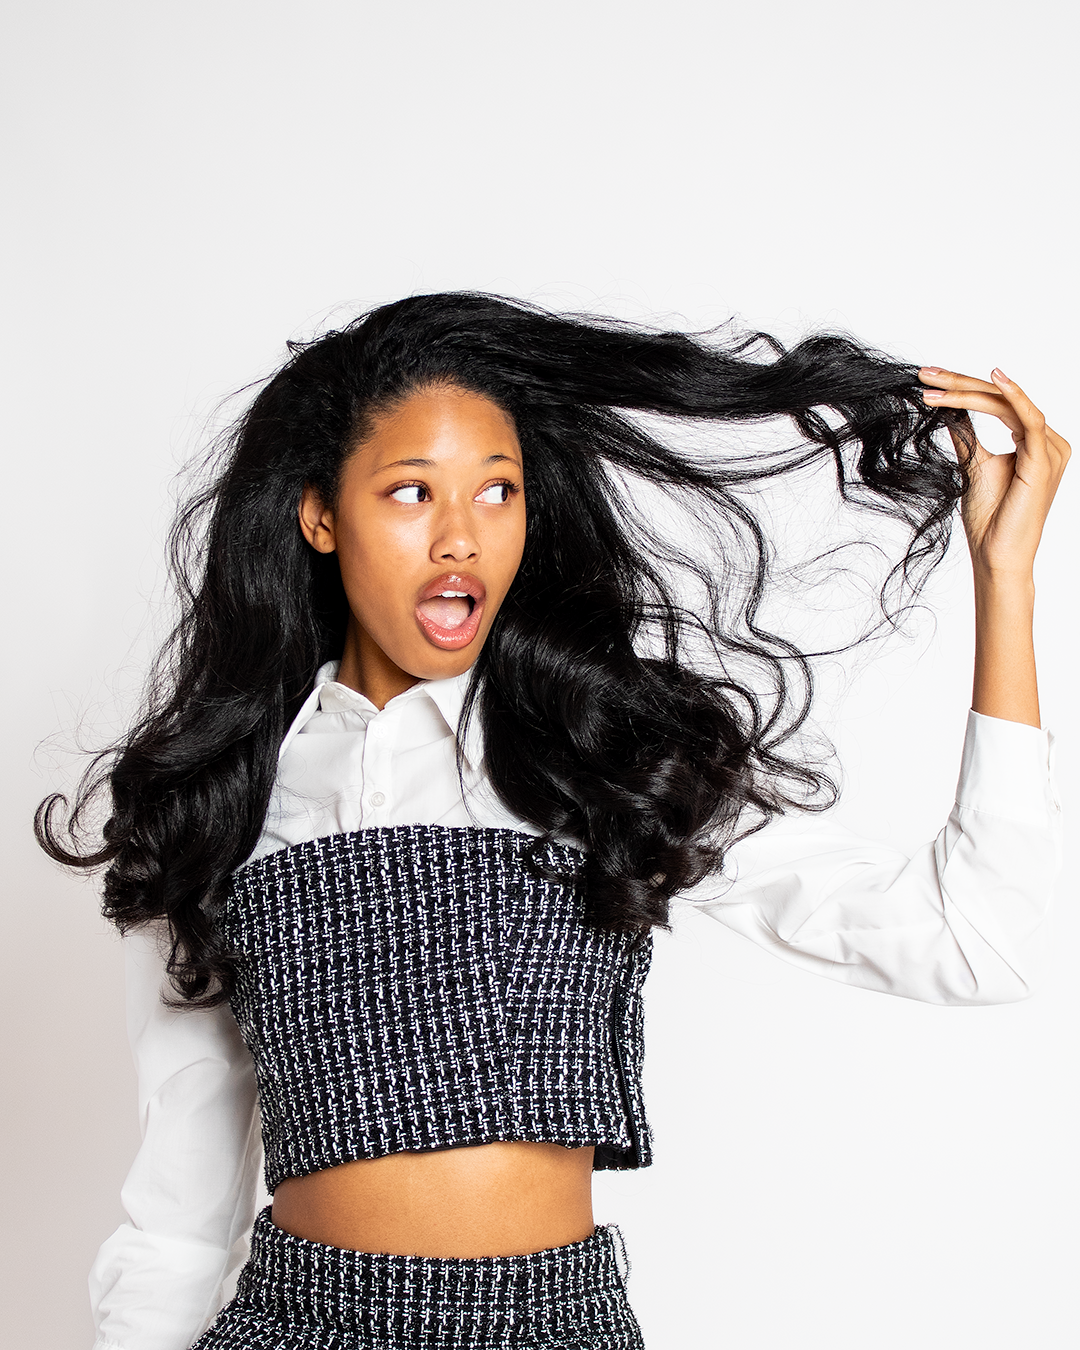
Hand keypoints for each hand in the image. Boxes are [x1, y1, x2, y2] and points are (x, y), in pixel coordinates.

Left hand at [918, 367, 1069, 580]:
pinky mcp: (1044, 460)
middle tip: (926, 374)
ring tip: (935, 384)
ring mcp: (1049, 450)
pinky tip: (994, 379)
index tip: (928, 380)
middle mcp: (1046, 442)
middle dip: (961, 383)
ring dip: (970, 391)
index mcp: (1033, 442)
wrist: (995, 555)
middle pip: (1002, 400)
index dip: (963, 388)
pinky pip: (1031, 420)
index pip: (997, 403)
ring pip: (1009, 405)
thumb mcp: (973, 467)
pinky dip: (1013, 397)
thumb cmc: (990, 519)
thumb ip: (967, 437)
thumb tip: (949, 409)